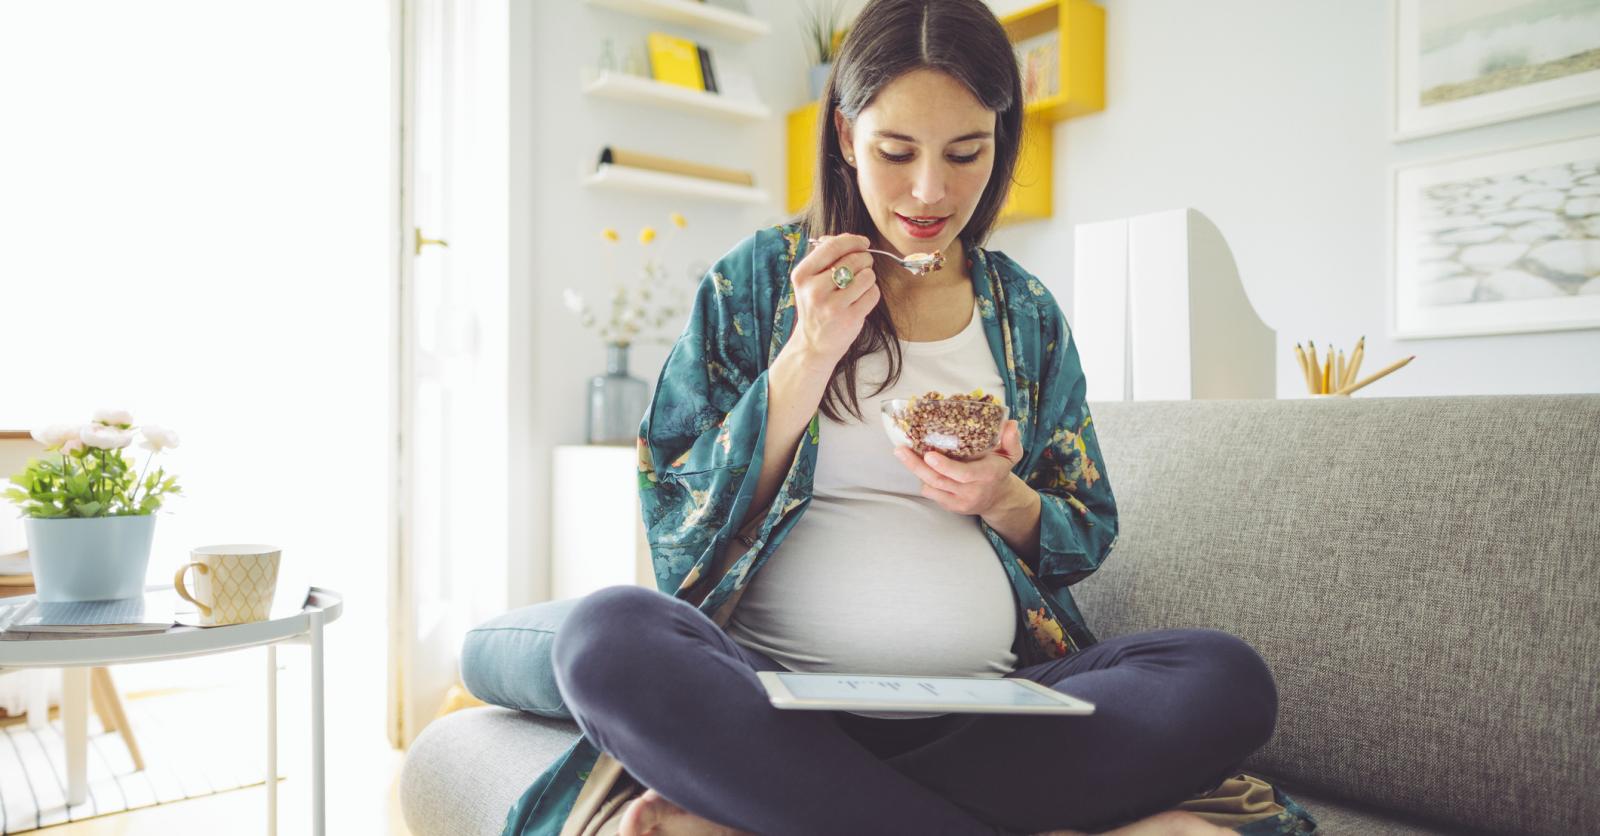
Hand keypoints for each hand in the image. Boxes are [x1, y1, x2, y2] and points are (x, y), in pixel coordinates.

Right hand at [783, 234, 879, 364]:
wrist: (813, 344)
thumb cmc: (816, 306)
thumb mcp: (810, 281)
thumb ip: (826, 256)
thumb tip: (851, 239)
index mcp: (802, 275)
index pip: (833, 246)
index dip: (853, 240)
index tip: (863, 243)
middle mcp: (814, 290)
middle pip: (854, 259)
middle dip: (864, 259)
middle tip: (863, 266)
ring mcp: (832, 306)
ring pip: (866, 275)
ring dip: (868, 276)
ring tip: (859, 285)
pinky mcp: (849, 318)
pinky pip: (873, 293)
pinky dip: (872, 292)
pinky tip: (861, 298)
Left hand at [895, 419, 1025, 517]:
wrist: (997, 498)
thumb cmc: (999, 470)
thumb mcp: (1011, 454)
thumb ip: (1011, 440)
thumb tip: (1011, 423)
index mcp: (986, 475)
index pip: (963, 474)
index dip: (944, 466)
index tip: (928, 454)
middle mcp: (972, 491)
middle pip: (940, 480)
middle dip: (917, 465)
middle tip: (901, 450)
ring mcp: (960, 501)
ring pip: (932, 487)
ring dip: (917, 470)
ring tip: (904, 453)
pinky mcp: (951, 507)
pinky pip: (931, 493)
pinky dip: (924, 480)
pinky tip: (920, 466)